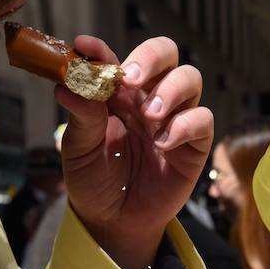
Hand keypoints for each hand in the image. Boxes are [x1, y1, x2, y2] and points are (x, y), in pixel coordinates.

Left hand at [56, 34, 211, 268]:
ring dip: (171, 90)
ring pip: (190, 78)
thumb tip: (67, 86)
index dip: (101, 50)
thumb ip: (81, 116)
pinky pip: (202, 119)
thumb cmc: (95, 180)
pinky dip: (185, 125)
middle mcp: (148, 97)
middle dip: (151, 58)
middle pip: (165, 53)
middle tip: (132, 78)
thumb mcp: (80, 149)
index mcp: (117, 93)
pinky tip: (163, 143)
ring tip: (151, 115)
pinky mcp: (194, 143)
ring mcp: (174, 117)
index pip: (114, 59)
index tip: (84, 47)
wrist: (114, 221)